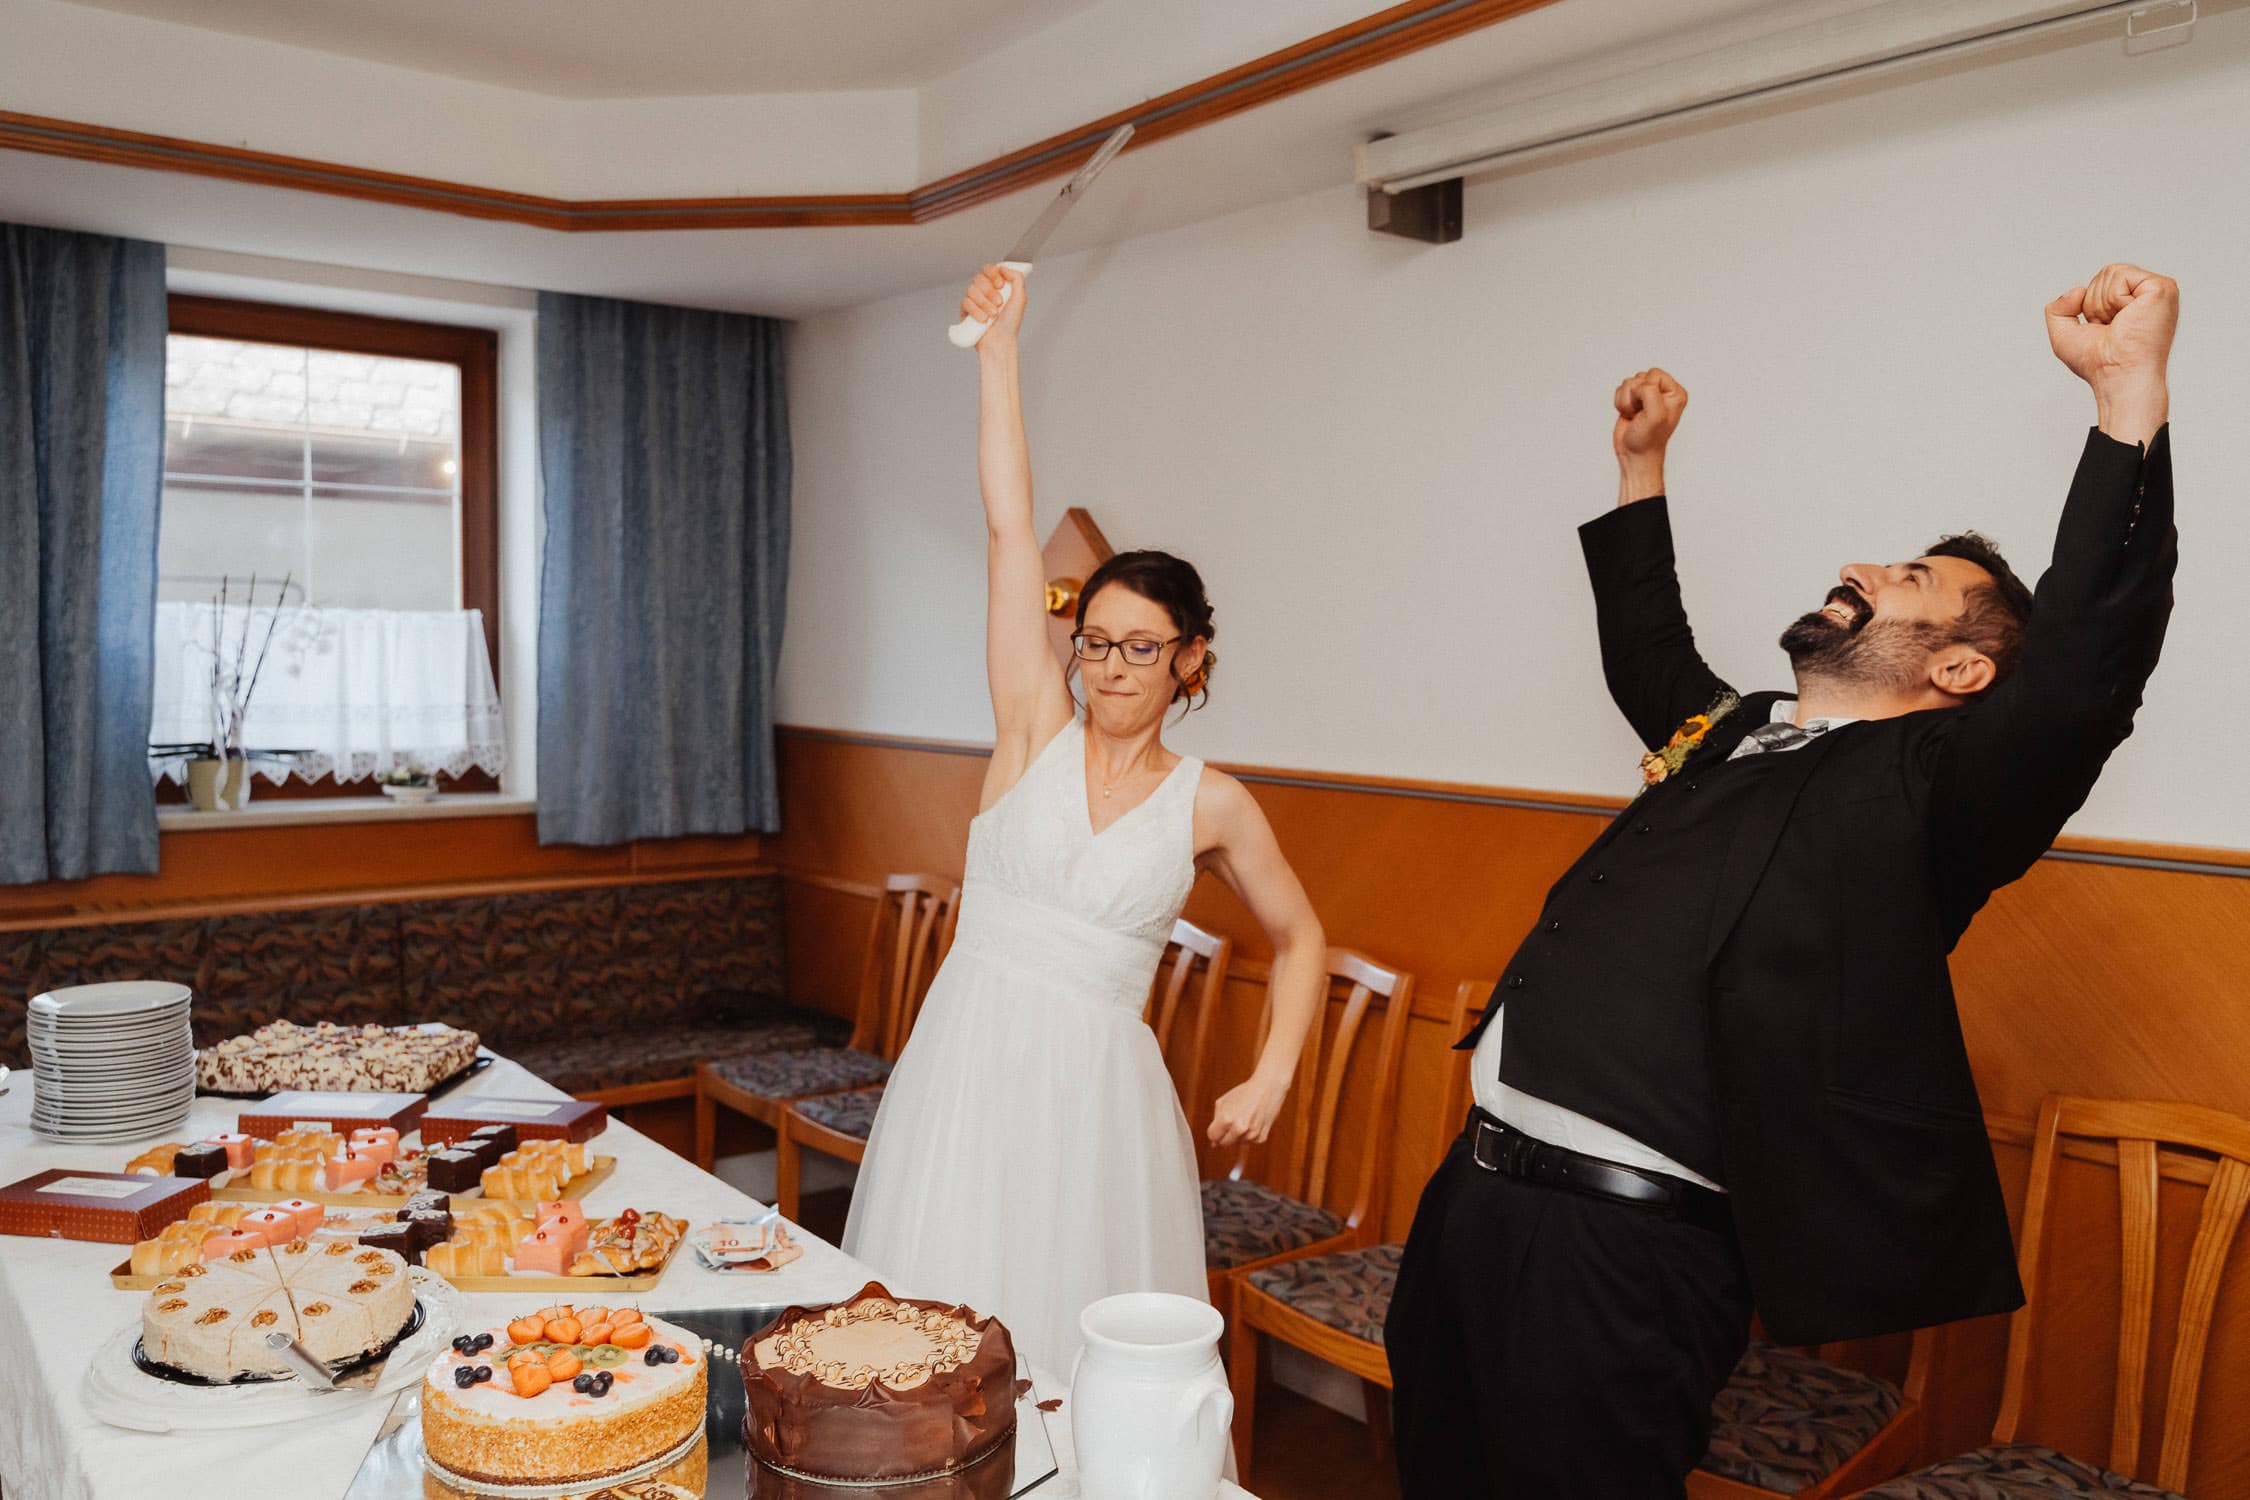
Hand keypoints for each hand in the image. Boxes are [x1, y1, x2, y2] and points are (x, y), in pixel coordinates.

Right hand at [961, 264, 1026, 347]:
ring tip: (993, 315)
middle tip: (999, 304)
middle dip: (989, 292)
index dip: (993, 274)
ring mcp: (974, 301)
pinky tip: (983, 320)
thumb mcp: (1021, 298)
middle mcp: (985, 292)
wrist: (1000, 342)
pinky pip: (965, 302)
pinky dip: (975, 311)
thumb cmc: (1010, 324)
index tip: (1000, 285)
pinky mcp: (965, 311)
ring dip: (984, 303)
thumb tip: (1003, 267)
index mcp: (997, 287)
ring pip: (971, 290)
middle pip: (979, 278)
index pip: (989, 269)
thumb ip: (1016, 278)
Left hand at [1208, 1073, 1289, 1148]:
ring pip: (1237, 1143)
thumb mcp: (1223, 1102)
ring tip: (1244, 1117)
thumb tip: (1214, 1144)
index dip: (1214, 1131)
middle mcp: (1239, 1129)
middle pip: (1224, 1143)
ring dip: (1238, 1135)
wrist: (1267, 1087)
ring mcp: (1251, 1134)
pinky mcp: (1261, 1137)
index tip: (1219, 1125)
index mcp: (1226, 1119)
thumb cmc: (1243, 1093)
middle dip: (1224, 1135)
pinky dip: (1250, 1134)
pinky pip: (1250, 1141)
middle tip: (1231, 1121)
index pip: (1212, 1136)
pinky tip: (1253, 1121)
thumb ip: (1215, 1122)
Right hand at [1612, 367, 1686, 462]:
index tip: (1647, 408)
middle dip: (1634, 395)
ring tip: (1635, 415)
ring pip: (1629, 382)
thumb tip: (1638, 385)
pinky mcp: (1633, 400)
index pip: (1655, 374)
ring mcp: (1647, 395)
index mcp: (1675, 393)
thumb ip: (1650, 392)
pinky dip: (1620, 403)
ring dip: (1627, 401)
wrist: (1635, 455)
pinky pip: (1620, 390)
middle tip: (1640, 413)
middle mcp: (1663, 392)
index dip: (1645, 389)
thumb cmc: (1648, 440)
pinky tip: (1629, 415)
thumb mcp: (1655, 416)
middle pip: (1640, 376)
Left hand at [2046, 264, 2173, 442]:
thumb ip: (2058, 309)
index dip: (2090, 305)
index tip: (2104, 329)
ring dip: (2103, 304)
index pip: (2102, 280)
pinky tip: (2128, 317)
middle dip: (2095, 303)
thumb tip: (2077, 289)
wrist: (2117, 376)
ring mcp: (2158, 289)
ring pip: (2111, 272)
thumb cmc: (2098, 363)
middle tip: (2112, 327)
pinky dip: (2114, 299)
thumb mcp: (2064, 334)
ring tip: (2119, 324)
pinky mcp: (2162, 288)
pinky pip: (2121, 275)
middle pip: (2105, 273)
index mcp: (2133, 302)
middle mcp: (2147, 294)